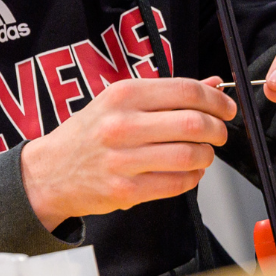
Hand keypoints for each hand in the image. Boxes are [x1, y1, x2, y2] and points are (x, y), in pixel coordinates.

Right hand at [19, 78, 236, 231]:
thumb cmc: (91, 132)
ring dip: (207, 155)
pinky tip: (190, 172)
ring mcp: (122, 160)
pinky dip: (192, 178)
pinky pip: (174, 184)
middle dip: (218, 129)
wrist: (47, 173)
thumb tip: (215, 84)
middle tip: (220, 133)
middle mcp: (123, 125)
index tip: (227, 107)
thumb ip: (170, 93)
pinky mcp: (123, 191)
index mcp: (125, 95)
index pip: (187, 91)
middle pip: (193, 124)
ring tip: (204, 154)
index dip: (217, 100)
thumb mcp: (122, 101)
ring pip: (188, 155)